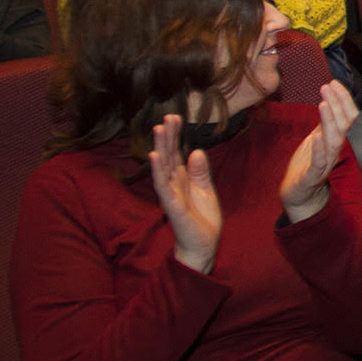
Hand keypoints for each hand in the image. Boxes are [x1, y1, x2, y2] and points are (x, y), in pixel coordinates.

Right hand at [149, 114, 221, 273]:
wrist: (203, 245)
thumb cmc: (202, 218)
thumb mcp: (206, 189)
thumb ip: (200, 171)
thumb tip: (196, 150)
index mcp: (182, 178)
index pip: (176, 152)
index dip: (175, 136)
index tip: (175, 117)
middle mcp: (173, 184)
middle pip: (169, 156)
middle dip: (168, 136)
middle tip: (167, 116)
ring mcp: (171, 194)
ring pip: (163, 168)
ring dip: (160, 148)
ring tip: (158, 130)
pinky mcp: (173, 206)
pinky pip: (163, 187)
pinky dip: (159, 171)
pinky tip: (155, 157)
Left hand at [279, 81, 358, 222]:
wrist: (299, 193)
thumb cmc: (307, 164)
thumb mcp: (316, 138)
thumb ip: (324, 123)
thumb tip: (329, 99)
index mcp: (335, 139)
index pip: (347, 116)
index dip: (343, 99)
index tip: (333, 82)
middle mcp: (334, 150)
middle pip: (343, 125)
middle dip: (337, 104)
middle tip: (327, 86)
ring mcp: (325, 163)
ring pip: (334, 141)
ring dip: (330, 121)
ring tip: (323, 104)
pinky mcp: (313, 176)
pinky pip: (320, 162)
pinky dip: (319, 149)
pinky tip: (316, 136)